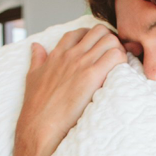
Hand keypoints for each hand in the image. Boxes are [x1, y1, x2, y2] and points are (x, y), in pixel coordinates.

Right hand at [16, 24, 127, 155]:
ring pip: (110, 39)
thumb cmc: (36, 106)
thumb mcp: (33, 77)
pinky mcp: (92, 76)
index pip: (78, 32)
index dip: (92, 38)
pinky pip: (115, 56)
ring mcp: (81, 63)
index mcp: (57, 54)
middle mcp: (71, 55)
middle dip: (110, 41)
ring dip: (119, 50)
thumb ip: (37, 60)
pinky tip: (121, 74)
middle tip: (114, 58)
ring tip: (119, 67)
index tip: (99, 51)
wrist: (40, 124)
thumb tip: (36, 46)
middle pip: (98, 31)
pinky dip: (123, 60)